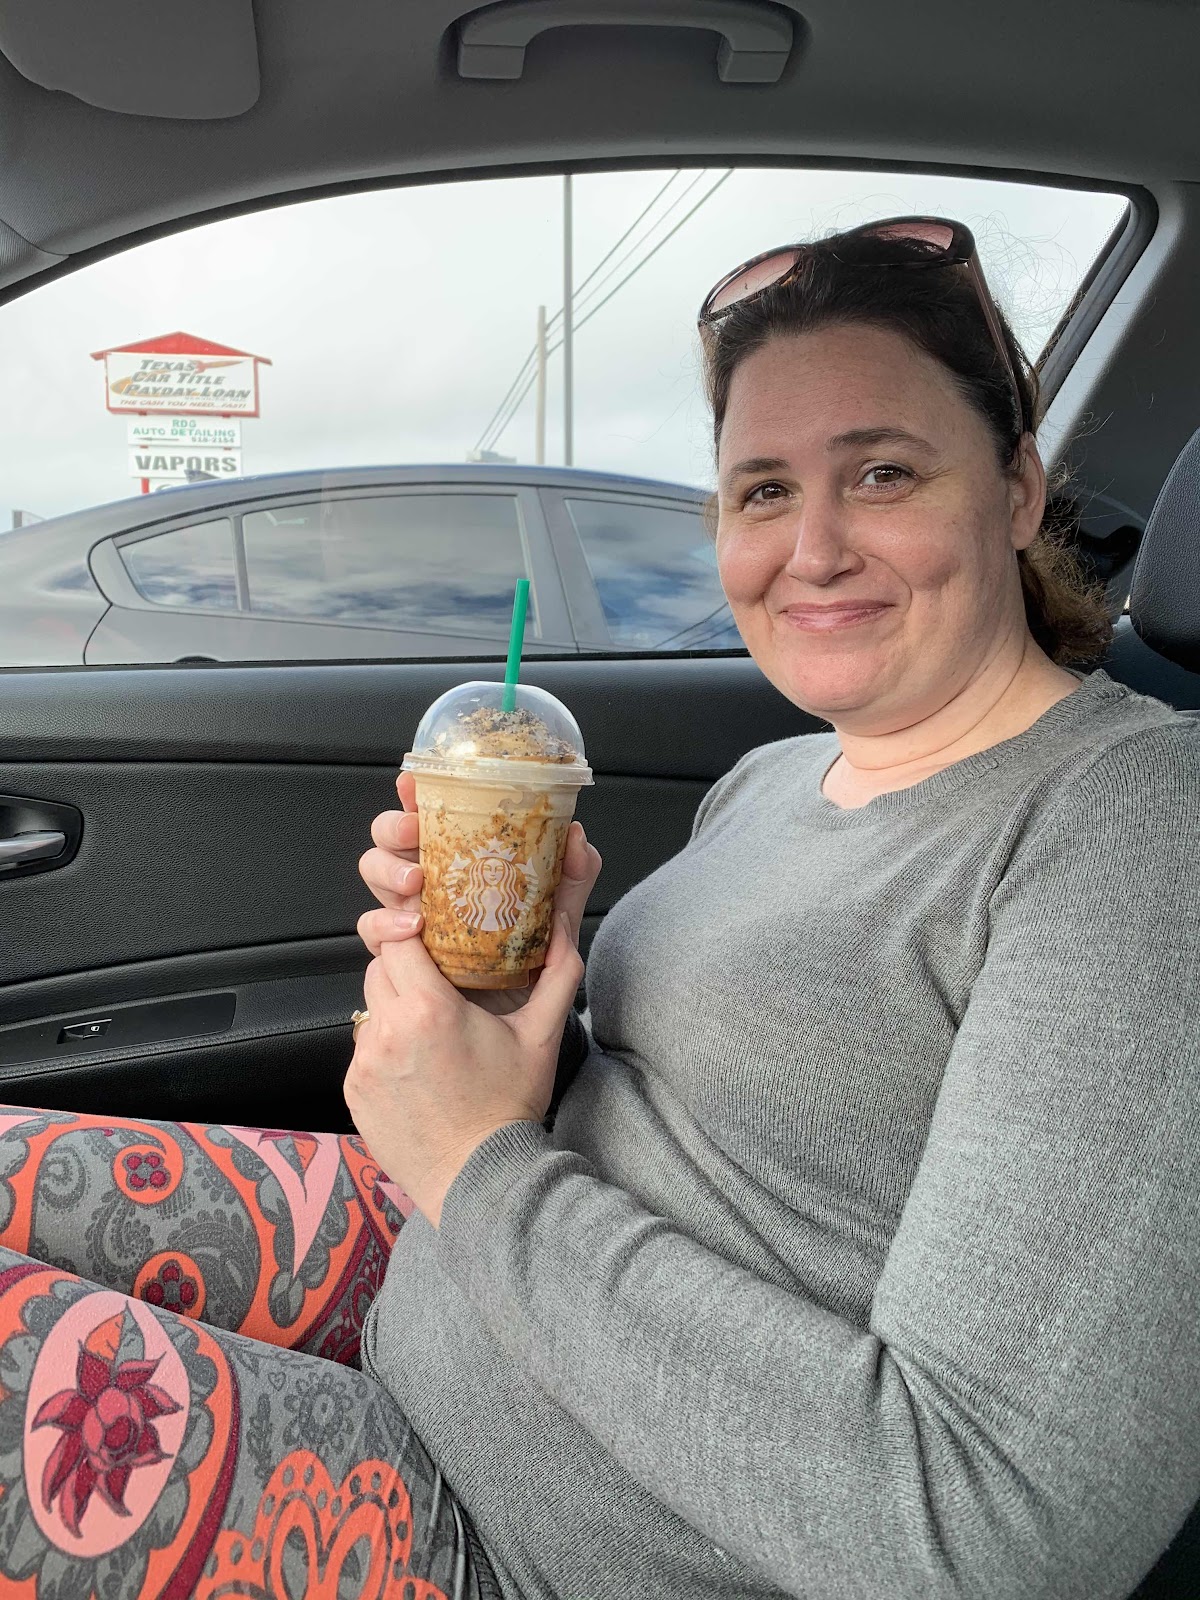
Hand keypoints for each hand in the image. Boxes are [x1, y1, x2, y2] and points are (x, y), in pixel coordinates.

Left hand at [344, 907, 583, 1226]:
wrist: (478, 1175)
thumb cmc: (509, 1106)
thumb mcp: (542, 1035)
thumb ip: (558, 974)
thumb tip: (564, 930)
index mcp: (429, 1008)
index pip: (399, 940)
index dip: (413, 932)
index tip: (432, 936)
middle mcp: (388, 1030)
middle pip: (380, 969)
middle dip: (405, 969)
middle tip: (438, 987)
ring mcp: (365, 1062)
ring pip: (371, 1008)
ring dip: (394, 1009)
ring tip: (430, 1032)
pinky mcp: (353, 1091)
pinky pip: (364, 1050)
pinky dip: (385, 1049)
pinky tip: (417, 1068)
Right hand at [357, 771, 601, 1015]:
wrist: (518, 1020)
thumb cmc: (531, 958)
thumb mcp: (558, 913)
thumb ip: (572, 875)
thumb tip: (575, 835)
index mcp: (458, 859)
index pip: (430, 817)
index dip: (414, 794)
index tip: (413, 782)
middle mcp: (427, 880)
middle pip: (389, 837)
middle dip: (393, 827)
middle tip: (415, 833)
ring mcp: (408, 912)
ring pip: (375, 873)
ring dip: (389, 870)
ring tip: (416, 883)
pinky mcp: (398, 952)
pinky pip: (374, 929)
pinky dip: (386, 924)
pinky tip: (412, 929)